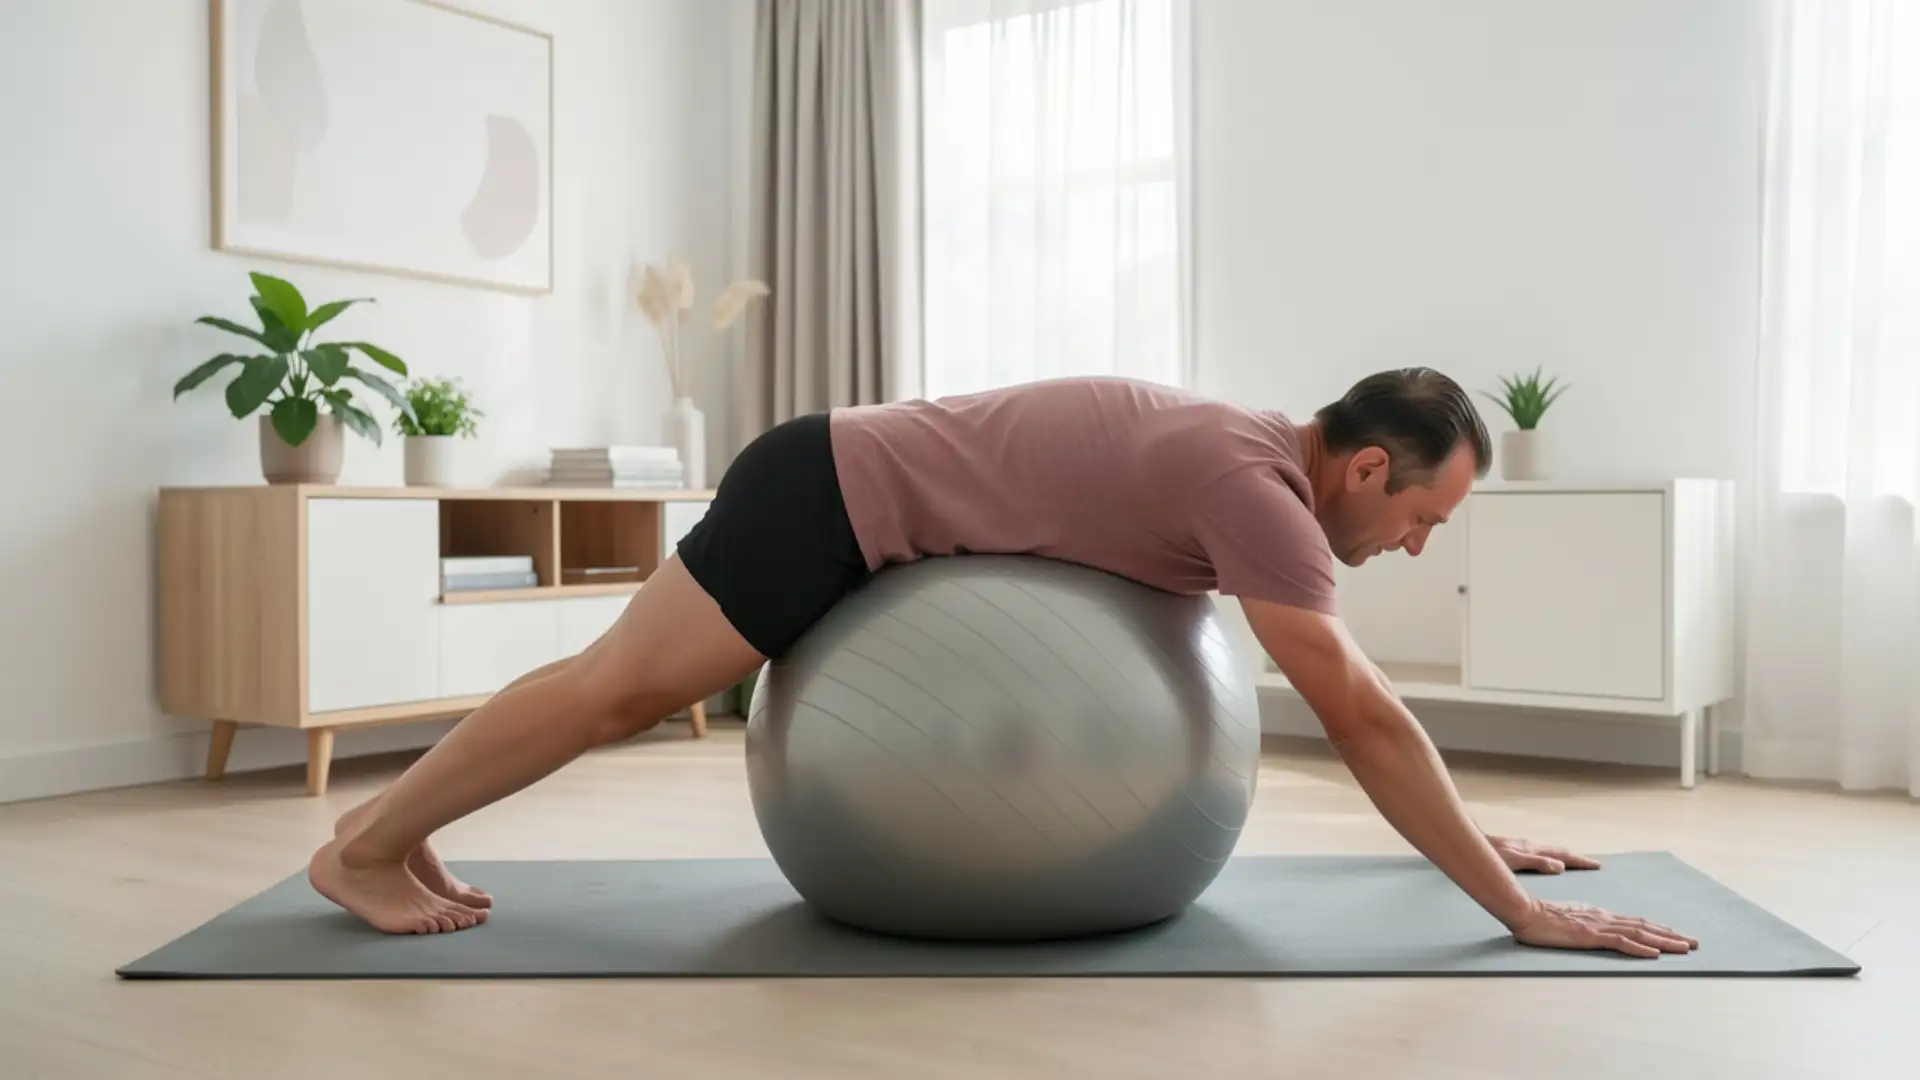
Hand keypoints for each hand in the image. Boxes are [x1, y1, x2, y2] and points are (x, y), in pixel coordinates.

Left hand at [1487, 834, 1600, 873]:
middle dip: (1576, 858)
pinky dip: (1549, 857)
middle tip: (1593, 864)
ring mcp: (1521, 847)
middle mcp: (1529, 847)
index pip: (1562, 855)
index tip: (1597, 865)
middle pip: (1558, 851)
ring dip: (1563, 857)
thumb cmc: (1487, 853)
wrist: (1468, 840)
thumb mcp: (1512, 860)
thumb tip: (1561, 866)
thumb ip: (1536, 862)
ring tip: (1574, 862)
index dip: (1580, 861)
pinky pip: (1538, 853)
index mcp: (1532, 850)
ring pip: (1548, 851)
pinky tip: (1544, 862)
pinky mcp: (1512, 850)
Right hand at [1509, 899, 1698, 958]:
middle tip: (1694, 943)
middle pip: (1645, 927)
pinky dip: (1639, 949)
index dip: (1658, 930)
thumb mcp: (1567, 918)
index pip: (1636, 923)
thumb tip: (1595, 929)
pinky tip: (1654, 955)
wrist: (1525, 911)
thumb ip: (1584, 922)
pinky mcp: (1590, 936)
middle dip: (1671, 935)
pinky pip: (1620, 943)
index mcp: (1600, 915)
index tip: (1676, 936)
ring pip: (1639, 934)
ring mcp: (1598, 927)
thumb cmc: (1540, 917)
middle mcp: (1604, 918)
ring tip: (1685, 948)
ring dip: (1664, 942)